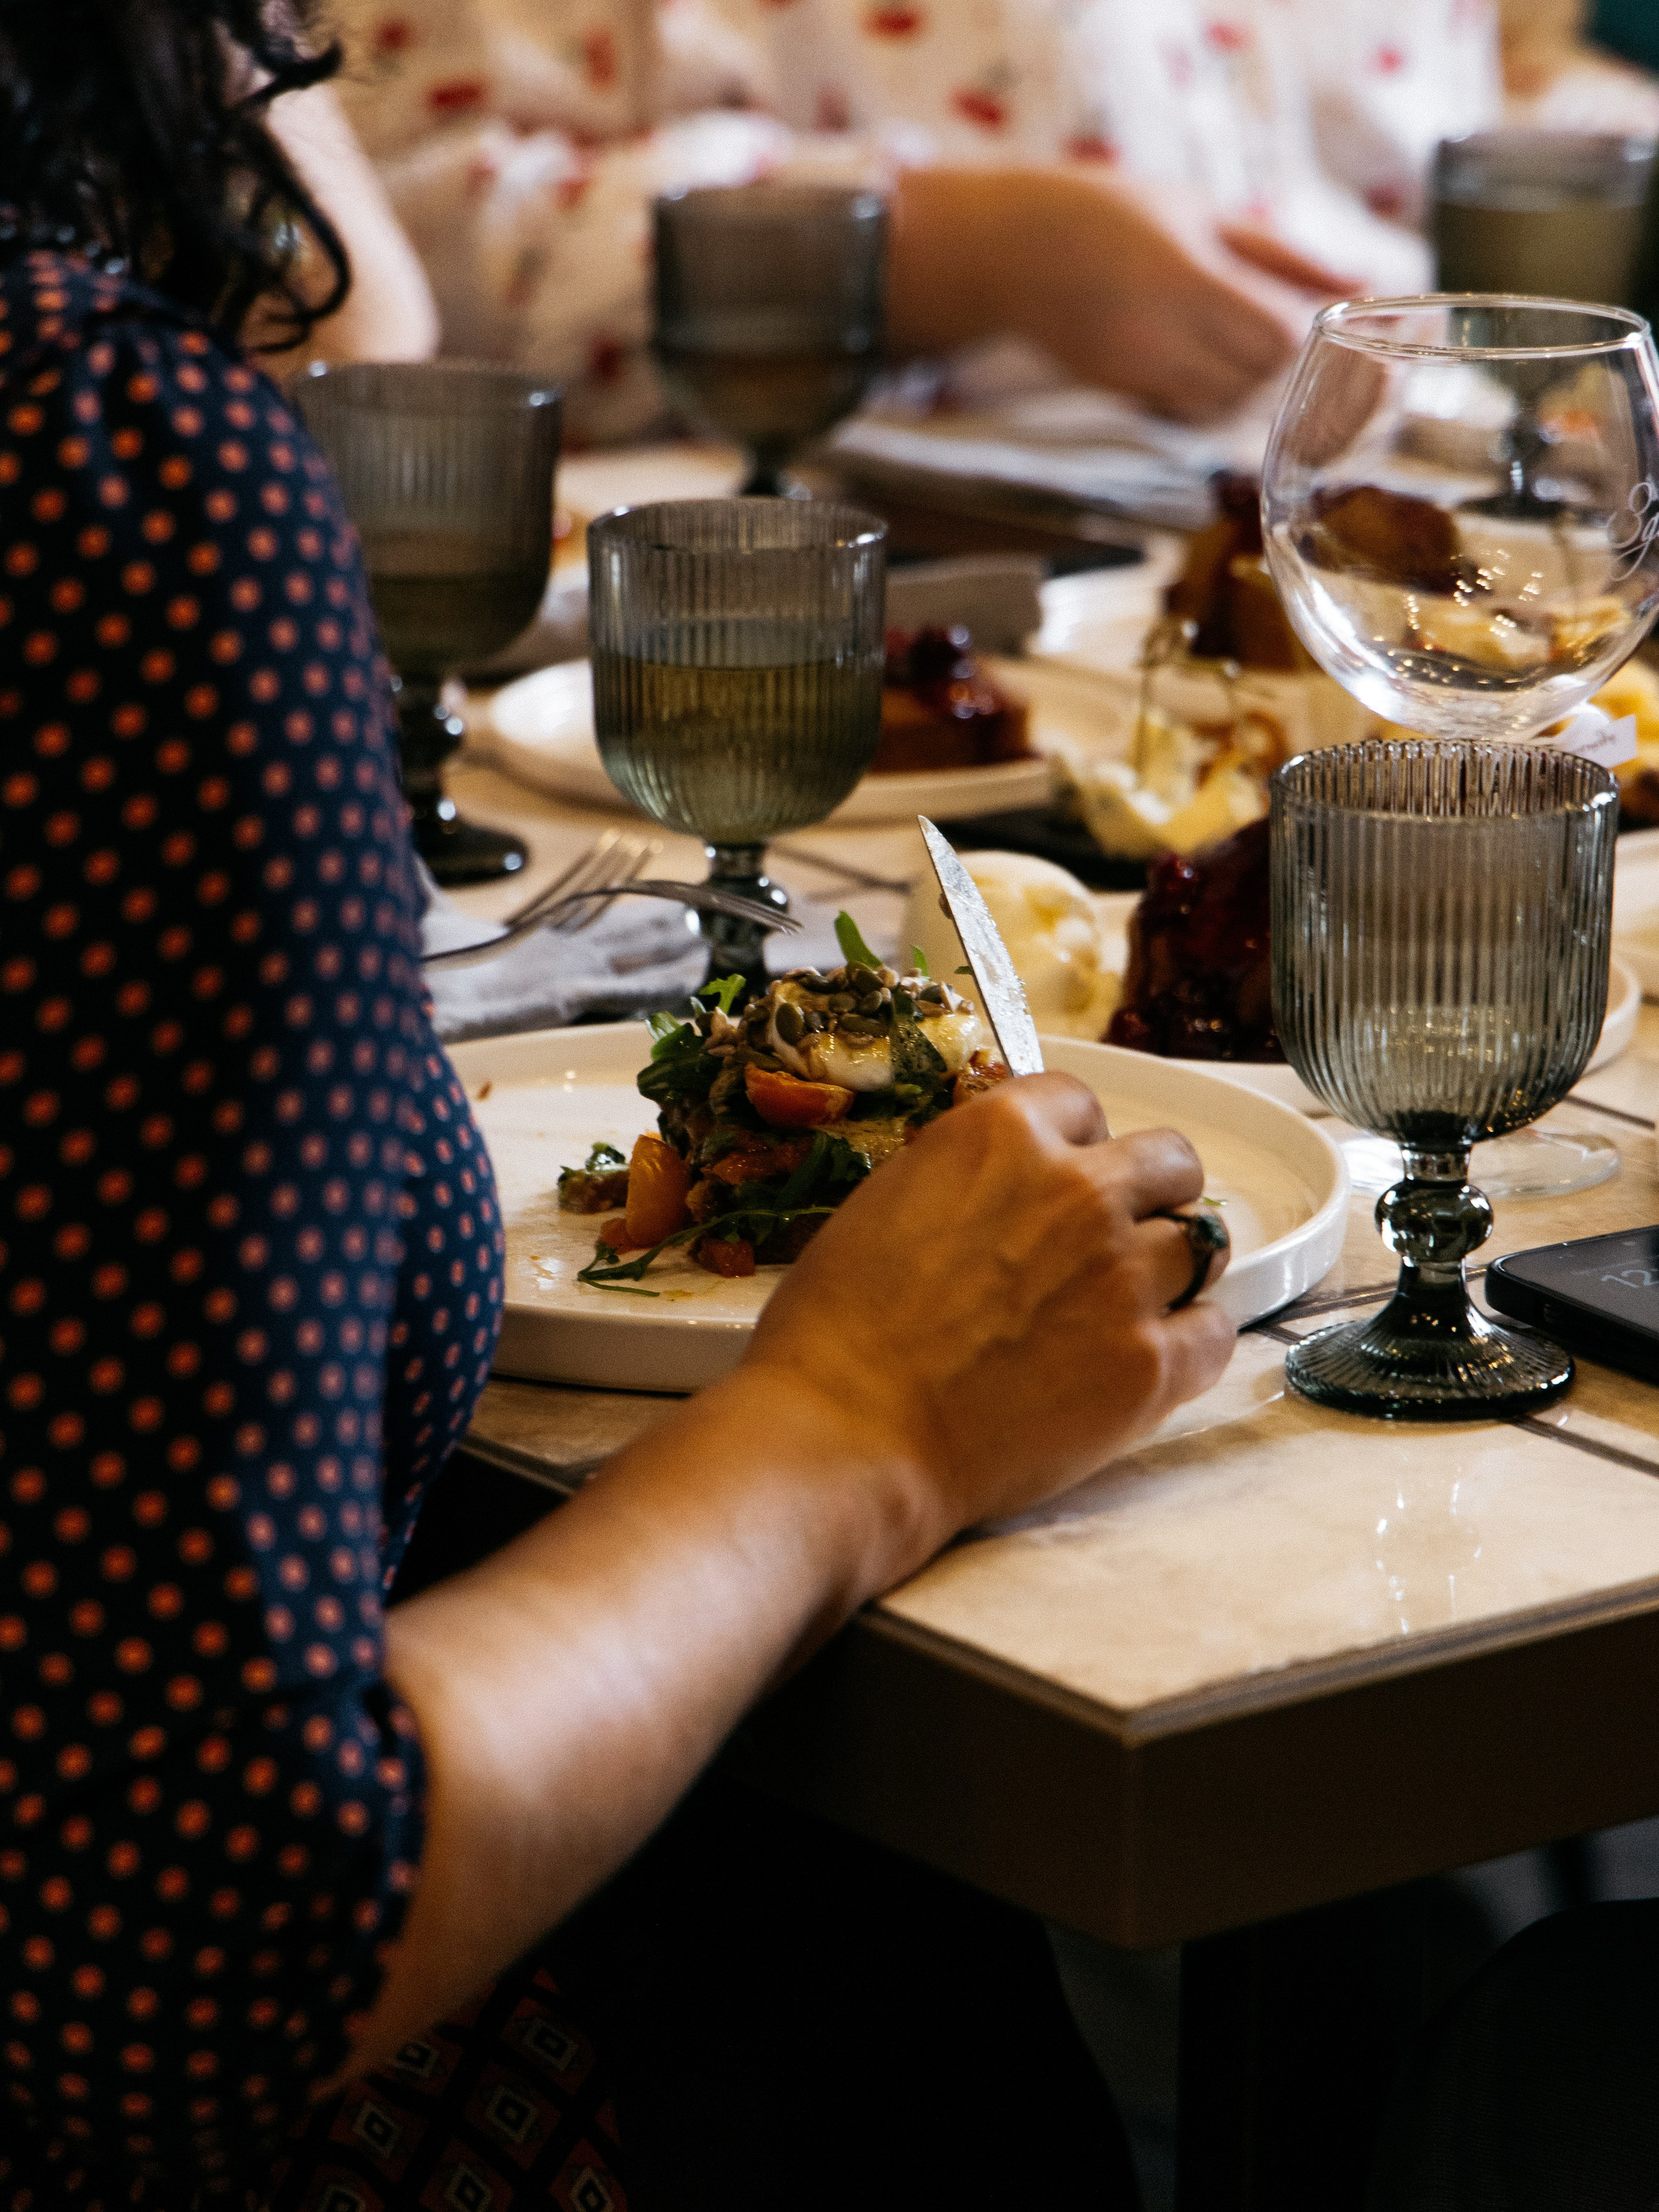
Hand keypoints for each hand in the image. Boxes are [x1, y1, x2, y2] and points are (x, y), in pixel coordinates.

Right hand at [744, 1072, 1234, 1577]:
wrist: (848, 1434)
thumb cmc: (838, 1332)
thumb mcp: (887, 1204)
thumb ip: (965, 1180)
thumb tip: (1001, 1192)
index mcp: (1003, 1134)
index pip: (1081, 1104)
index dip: (1075, 1144)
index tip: (1065, 1176)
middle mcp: (1078, 1191)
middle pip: (1169, 1162)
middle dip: (1148, 1193)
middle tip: (1115, 1236)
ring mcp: (1122, 1277)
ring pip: (1200, 1244)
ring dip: (1170, 1268)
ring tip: (1130, 1303)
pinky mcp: (1149, 1364)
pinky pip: (1215, 1331)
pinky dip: (1192, 1342)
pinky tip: (1152, 1358)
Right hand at [889, 167, 1355, 423]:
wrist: (1014, 250)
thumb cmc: (1117, 215)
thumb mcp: (1205, 214)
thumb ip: (1284, 255)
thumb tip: (1362, 284)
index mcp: (1186, 276)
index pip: (1278, 334)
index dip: (1301, 330)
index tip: (1301, 310)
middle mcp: (1159, 335)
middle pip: (1259, 378)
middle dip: (1278, 360)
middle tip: (1268, 326)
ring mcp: (1136, 372)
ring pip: (1226, 406)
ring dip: (1245, 385)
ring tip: (1227, 342)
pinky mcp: (1120, 395)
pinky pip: (1188, 412)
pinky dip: (1207, 396)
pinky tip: (1194, 361)